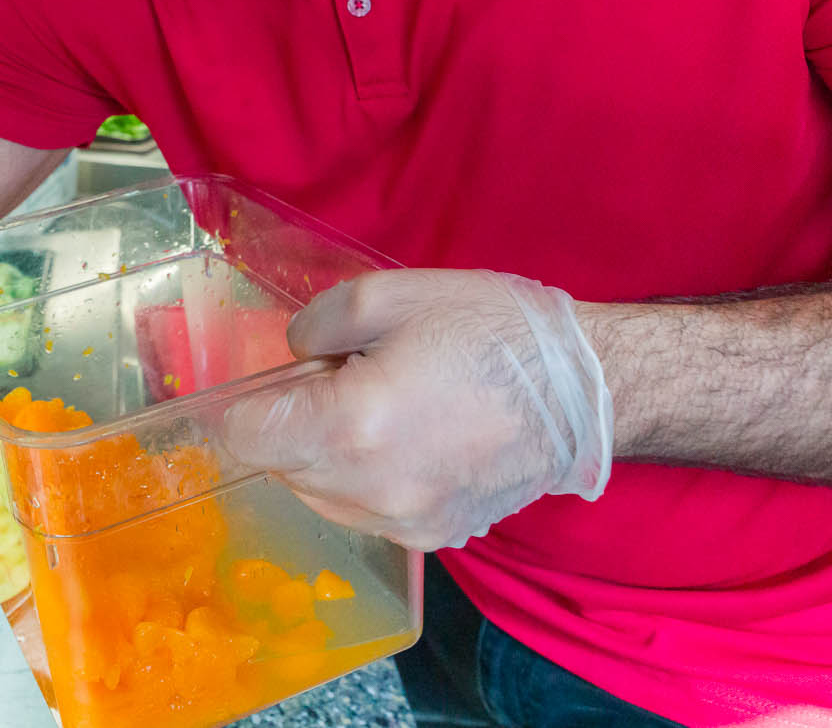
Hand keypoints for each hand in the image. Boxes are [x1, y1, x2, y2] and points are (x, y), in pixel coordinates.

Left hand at [219, 269, 612, 550]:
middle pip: (282, 469)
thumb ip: (316, 324)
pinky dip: (368, 482)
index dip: (246, 407)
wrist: (585, 390)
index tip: (270, 387)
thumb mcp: (387, 294)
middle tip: (344, 382)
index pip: (246, 438)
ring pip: (322, 497)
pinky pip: (368, 513)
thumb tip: (292, 357)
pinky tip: (410, 441)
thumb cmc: (490, 331)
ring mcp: (405, 523)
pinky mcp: (436, 536)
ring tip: (382, 410)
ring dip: (329, 458)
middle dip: (294, 427)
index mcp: (350, 426)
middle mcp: (370, 491)